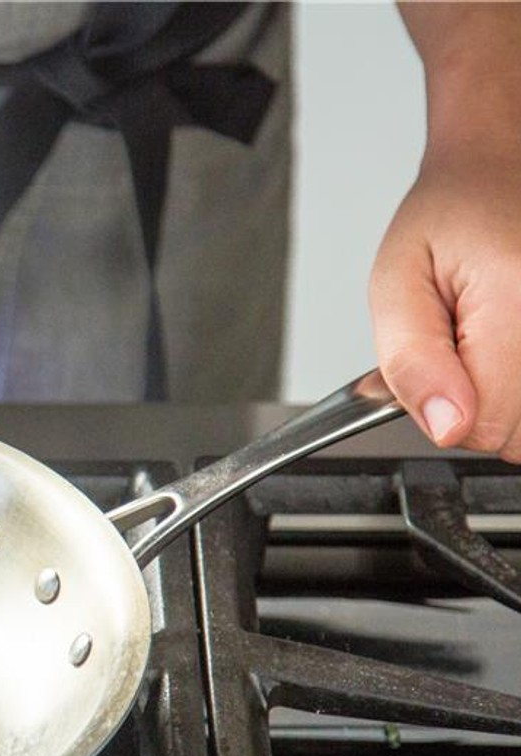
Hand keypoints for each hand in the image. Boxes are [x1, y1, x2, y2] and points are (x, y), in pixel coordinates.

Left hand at [369, 149, 520, 461]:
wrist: (497, 172)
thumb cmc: (446, 219)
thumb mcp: (395, 284)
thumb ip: (411, 361)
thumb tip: (445, 428)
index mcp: (516, 298)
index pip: (485, 425)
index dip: (444, 413)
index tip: (435, 367)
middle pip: (517, 435)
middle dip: (475, 408)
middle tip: (458, 349)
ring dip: (504, 400)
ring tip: (485, 345)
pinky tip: (509, 351)